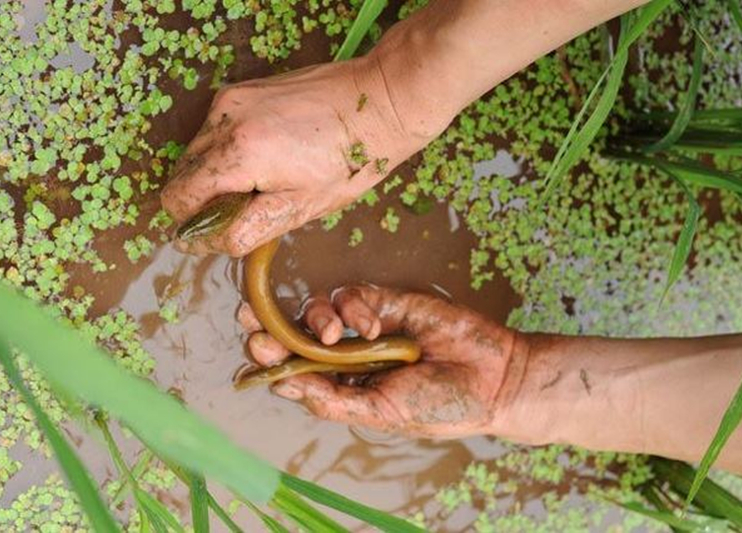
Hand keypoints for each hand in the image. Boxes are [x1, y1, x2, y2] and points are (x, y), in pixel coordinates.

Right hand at [161, 55, 443, 256]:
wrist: (378, 102)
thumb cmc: (349, 162)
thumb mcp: (299, 208)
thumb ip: (243, 229)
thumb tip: (198, 243)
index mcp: (237, 154)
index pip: (178, 198)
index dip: (192, 224)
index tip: (220, 231)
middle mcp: (223, 119)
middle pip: (182, 174)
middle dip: (204, 199)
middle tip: (250, 207)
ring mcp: (230, 99)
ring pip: (195, 151)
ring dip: (215, 174)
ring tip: (263, 180)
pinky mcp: (240, 89)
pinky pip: (214, 129)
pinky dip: (227, 150)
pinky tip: (266, 155)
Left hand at [237, 285, 528, 438]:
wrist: (491, 377)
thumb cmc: (438, 405)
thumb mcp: (381, 413)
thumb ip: (333, 399)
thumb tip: (283, 385)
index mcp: (342, 387)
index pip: (293, 369)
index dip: (269, 357)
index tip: (253, 348)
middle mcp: (347, 355)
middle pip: (294, 333)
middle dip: (270, 325)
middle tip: (249, 318)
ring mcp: (365, 325)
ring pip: (317, 310)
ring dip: (315, 318)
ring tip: (333, 335)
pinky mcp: (385, 300)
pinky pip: (352, 295)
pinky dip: (355, 307)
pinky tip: (374, 325)